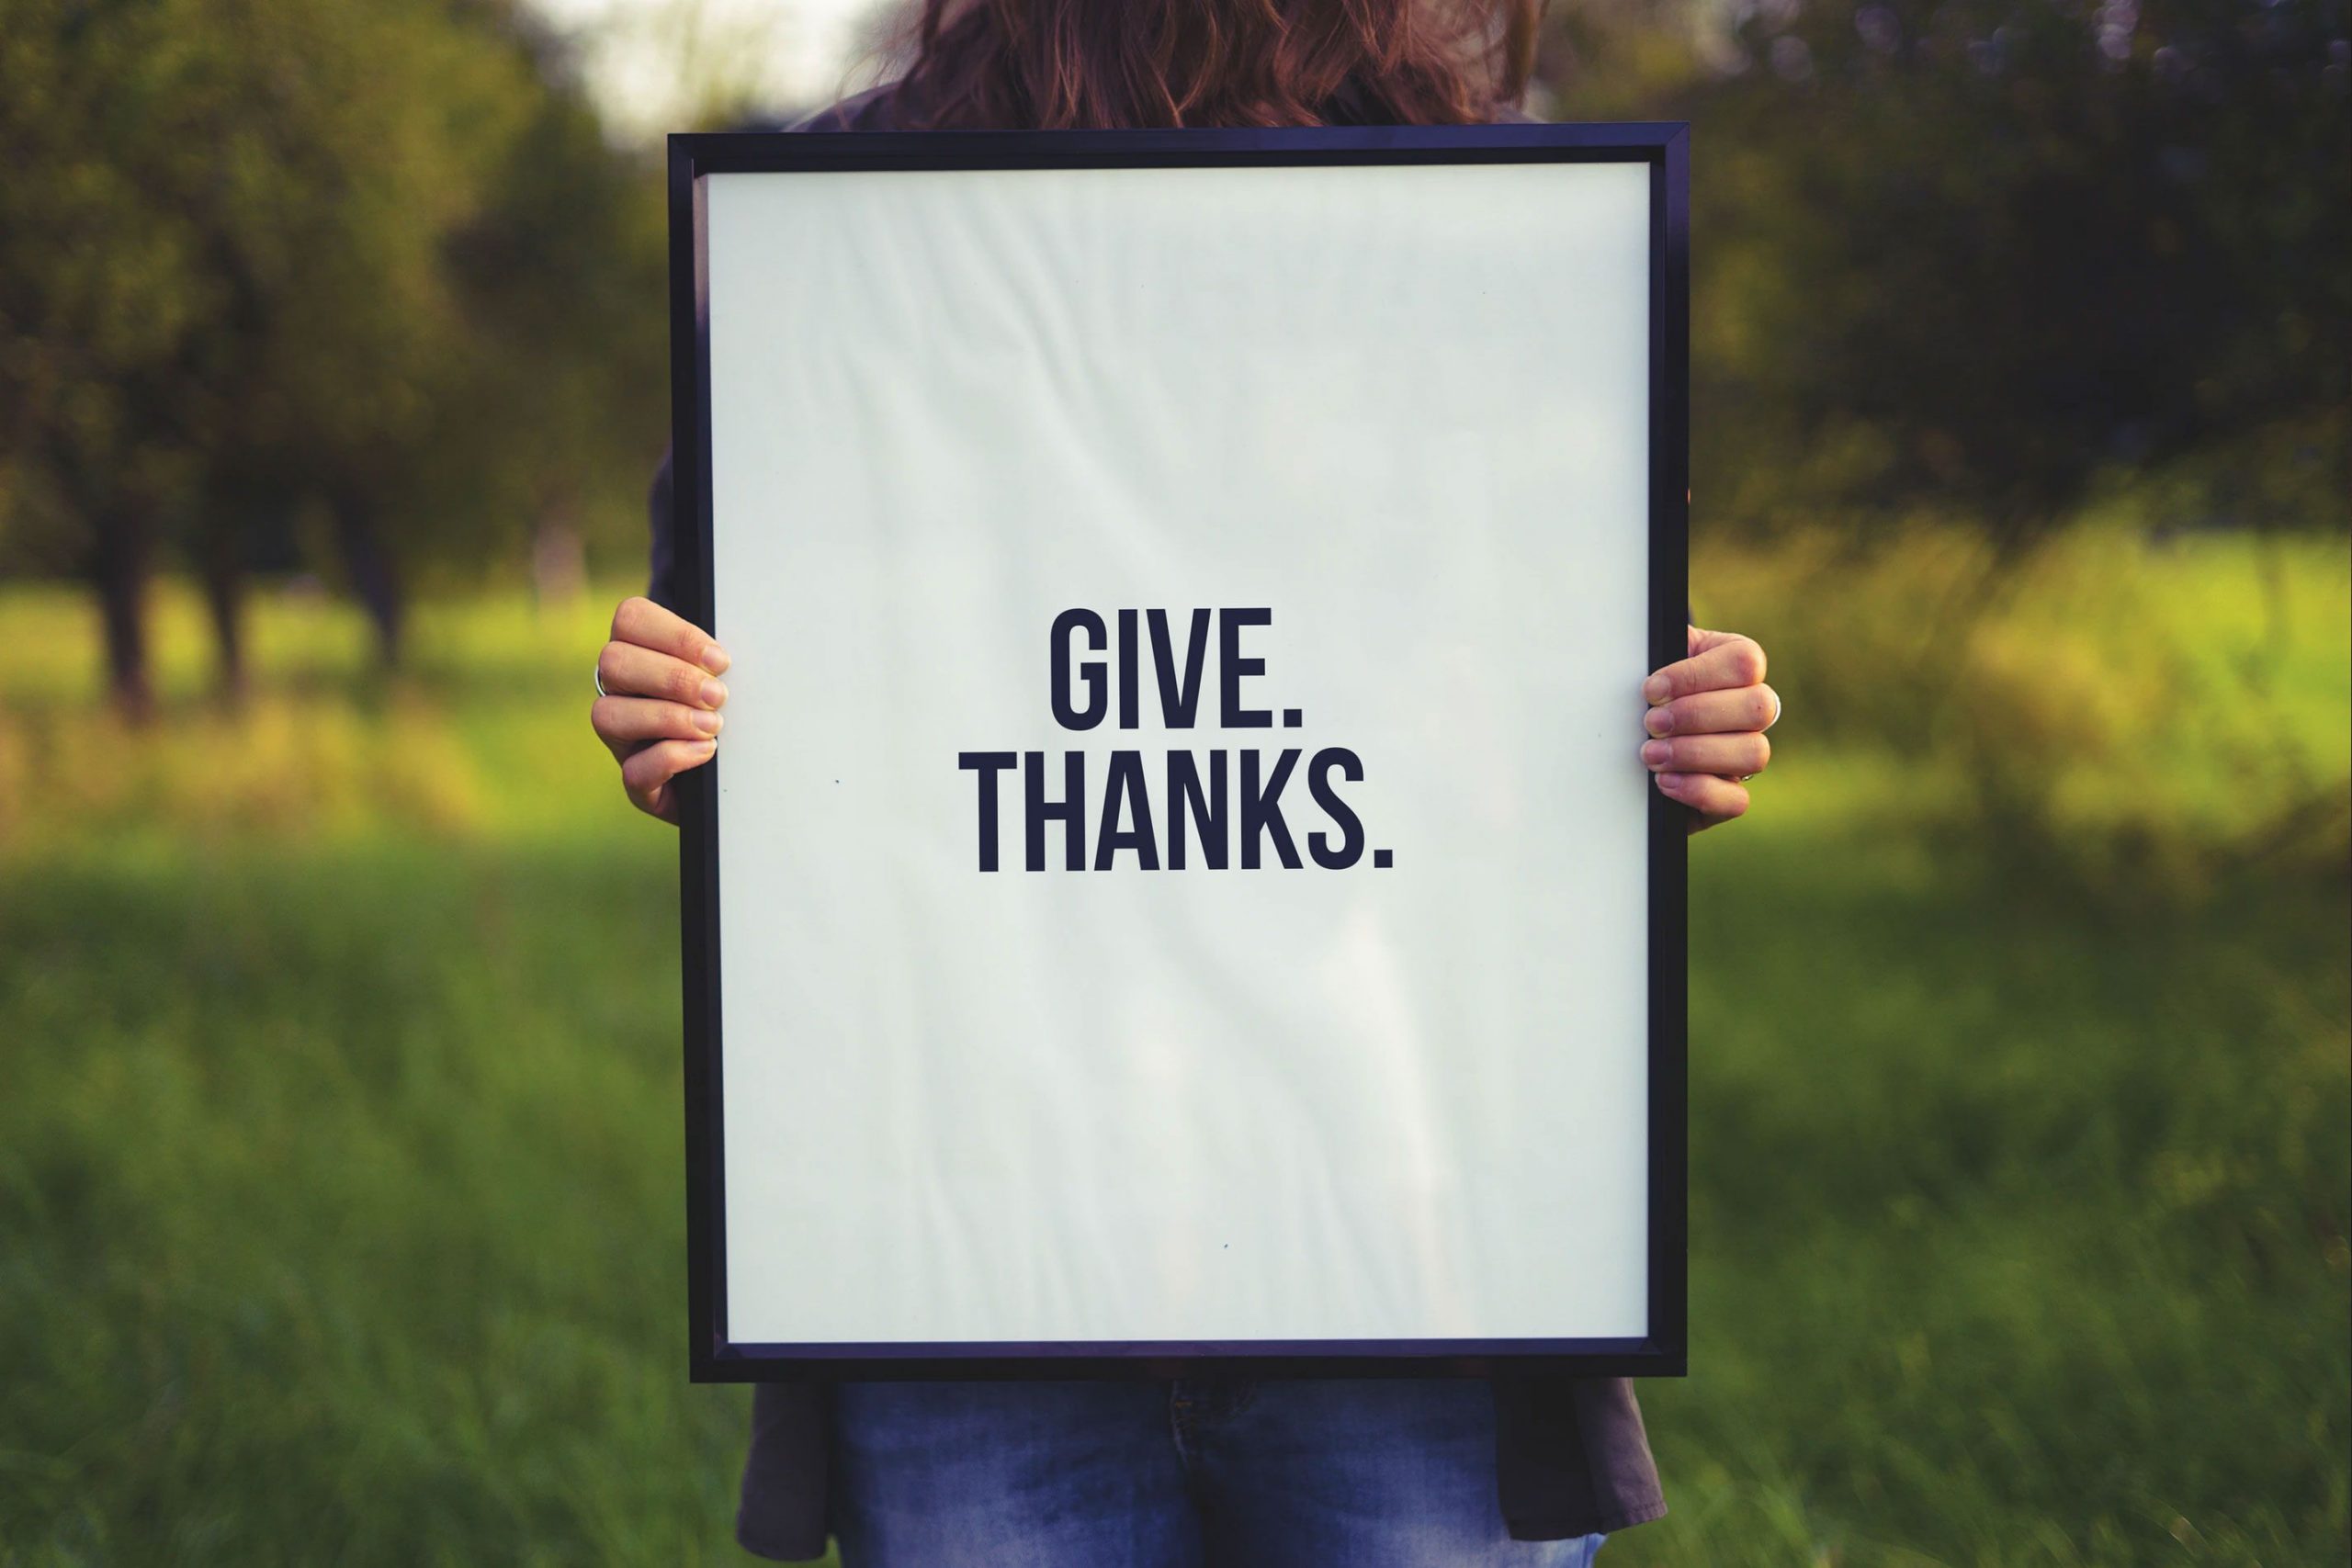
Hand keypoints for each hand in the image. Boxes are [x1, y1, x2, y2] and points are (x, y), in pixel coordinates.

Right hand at [592, 596, 730, 822]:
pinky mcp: (637, 782)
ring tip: (713, 726)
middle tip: (718, 696)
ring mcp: (621, 738)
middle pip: (613, 662)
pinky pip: (633, 770)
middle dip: (673, 678)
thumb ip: (716, 660)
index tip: (719, 660)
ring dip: (668, 717)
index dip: (675, 635)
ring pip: (607, 715)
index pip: (630, 619)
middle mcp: (618, 691)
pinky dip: (671, 757)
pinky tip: (704, 751)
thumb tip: (722, 659)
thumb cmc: (728, 709)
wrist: (735, 773)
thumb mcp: (725, 676)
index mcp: (638, 651)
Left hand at [1641, 625, 1776, 832]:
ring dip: (1696, 753)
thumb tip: (1637, 652)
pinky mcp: (1731, 794)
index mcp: (1738, 665)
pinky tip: (1663, 781)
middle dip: (1696, 716)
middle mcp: (1753, 709)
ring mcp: (1746, 752)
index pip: (1744, 663)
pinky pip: (1738, 801)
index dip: (1697, 676)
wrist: (1632, 729)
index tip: (1652, 689)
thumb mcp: (1650, 657)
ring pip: (1754, 753)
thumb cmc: (1647, 688)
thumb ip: (1654, 651)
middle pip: (1758, 708)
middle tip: (1652, 722)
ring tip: (1651, 753)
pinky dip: (1699, 791)